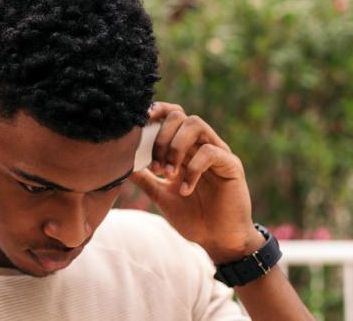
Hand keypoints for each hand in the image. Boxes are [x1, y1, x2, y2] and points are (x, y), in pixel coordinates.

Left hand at [129, 102, 263, 263]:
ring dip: (175, 146)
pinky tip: (184, 190)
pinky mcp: (231, 165)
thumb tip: (121, 166)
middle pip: (180, 116)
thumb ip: (145, 179)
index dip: (157, 112)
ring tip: (168, 173)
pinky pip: (210, 152)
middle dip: (161, 137)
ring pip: (195, 125)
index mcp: (186, 149)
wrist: (217, 240)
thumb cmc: (192, 217)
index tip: (140, 123)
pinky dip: (191, 169)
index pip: (172, 116)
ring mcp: (218, 153)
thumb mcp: (161, 196)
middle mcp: (201, 146)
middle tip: (155, 166)